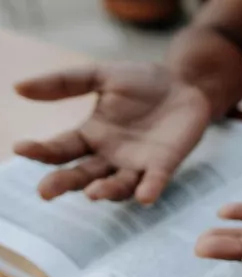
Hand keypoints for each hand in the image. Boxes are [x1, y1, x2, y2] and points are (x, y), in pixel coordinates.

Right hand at [13, 62, 211, 203]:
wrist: (183, 83)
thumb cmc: (141, 82)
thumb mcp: (100, 76)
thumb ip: (64, 83)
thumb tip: (18, 87)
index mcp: (90, 136)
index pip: (60, 149)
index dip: (41, 151)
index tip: (21, 149)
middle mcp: (110, 156)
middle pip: (83, 175)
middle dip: (64, 183)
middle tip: (45, 191)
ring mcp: (137, 164)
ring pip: (118, 185)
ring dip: (106, 191)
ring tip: (93, 193)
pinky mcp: (165, 164)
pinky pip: (155, 181)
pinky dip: (149, 189)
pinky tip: (144, 197)